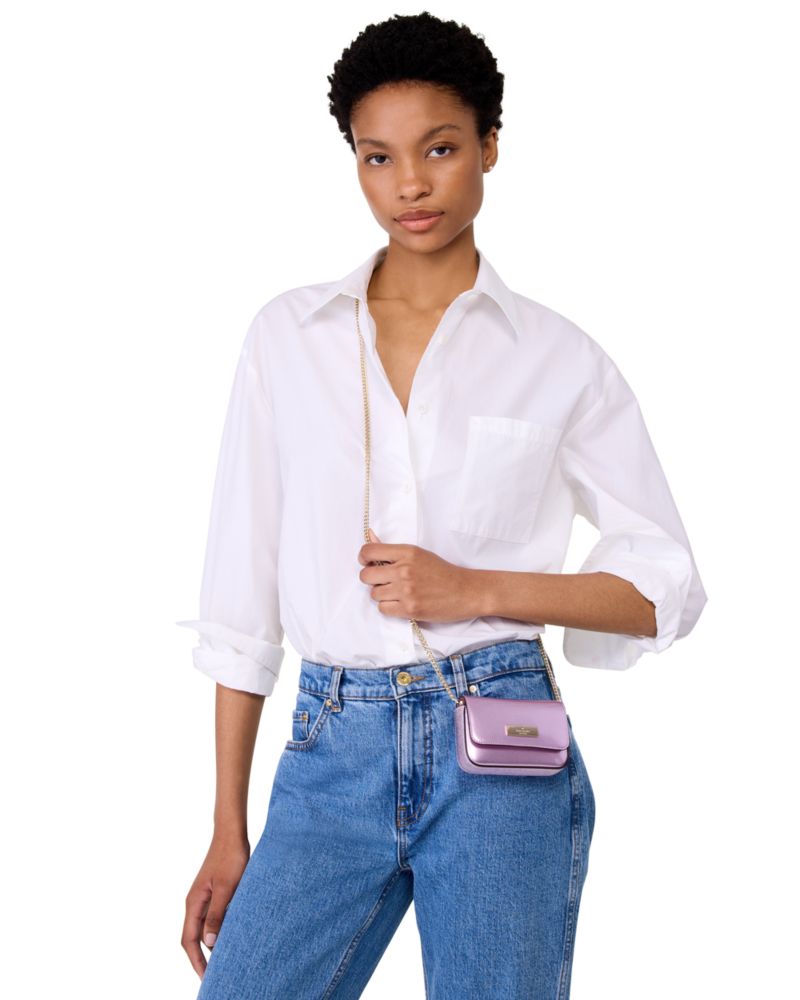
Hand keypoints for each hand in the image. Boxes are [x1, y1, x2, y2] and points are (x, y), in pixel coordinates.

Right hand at [182, 833, 249, 978]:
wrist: (232, 833)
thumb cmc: (230, 856)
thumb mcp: (227, 887)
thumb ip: (217, 914)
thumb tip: (210, 943)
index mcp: (194, 903)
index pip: (189, 940)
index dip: (196, 961)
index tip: (206, 978)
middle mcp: (195, 902)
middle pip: (193, 938)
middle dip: (201, 959)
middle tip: (215, 976)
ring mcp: (204, 897)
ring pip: (203, 928)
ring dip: (211, 945)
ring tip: (224, 961)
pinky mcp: (214, 892)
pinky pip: (212, 917)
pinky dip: (218, 930)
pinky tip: (230, 936)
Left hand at [358, 528, 480, 621]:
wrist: (466, 591)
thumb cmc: (442, 572)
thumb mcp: (419, 554)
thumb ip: (391, 549)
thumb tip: (369, 535)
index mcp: (407, 552)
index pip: (369, 552)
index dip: (364, 559)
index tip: (368, 563)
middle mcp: (404, 569)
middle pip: (366, 576)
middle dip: (371, 580)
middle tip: (383, 581)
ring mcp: (407, 590)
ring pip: (374, 594)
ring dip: (382, 595)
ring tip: (398, 593)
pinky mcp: (410, 609)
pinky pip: (383, 609)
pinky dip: (389, 608)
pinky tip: (401, 603)